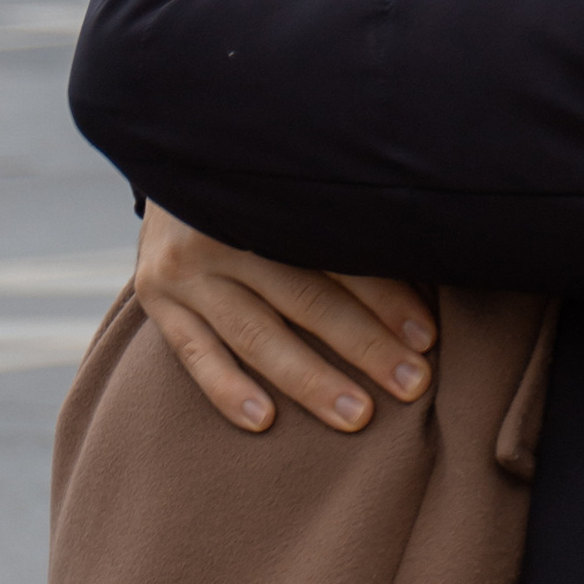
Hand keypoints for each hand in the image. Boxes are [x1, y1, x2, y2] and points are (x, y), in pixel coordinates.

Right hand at [134, 201, 434, 435]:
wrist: (173, 161)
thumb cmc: (254, 185)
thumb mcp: (289, 188)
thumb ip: (341, 225)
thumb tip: (422, 272)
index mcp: (267, 196)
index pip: (337, 256)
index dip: (386, 297)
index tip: (426, 336)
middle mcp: (222, 232)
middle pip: (304, 298)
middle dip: (364, 345)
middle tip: (411, 384)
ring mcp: (184, 269)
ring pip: (256, 334)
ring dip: (310, 379)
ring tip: (356, 414)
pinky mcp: (157, 299)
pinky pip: (195, 353)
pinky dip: (228, 389)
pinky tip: (264, 422)